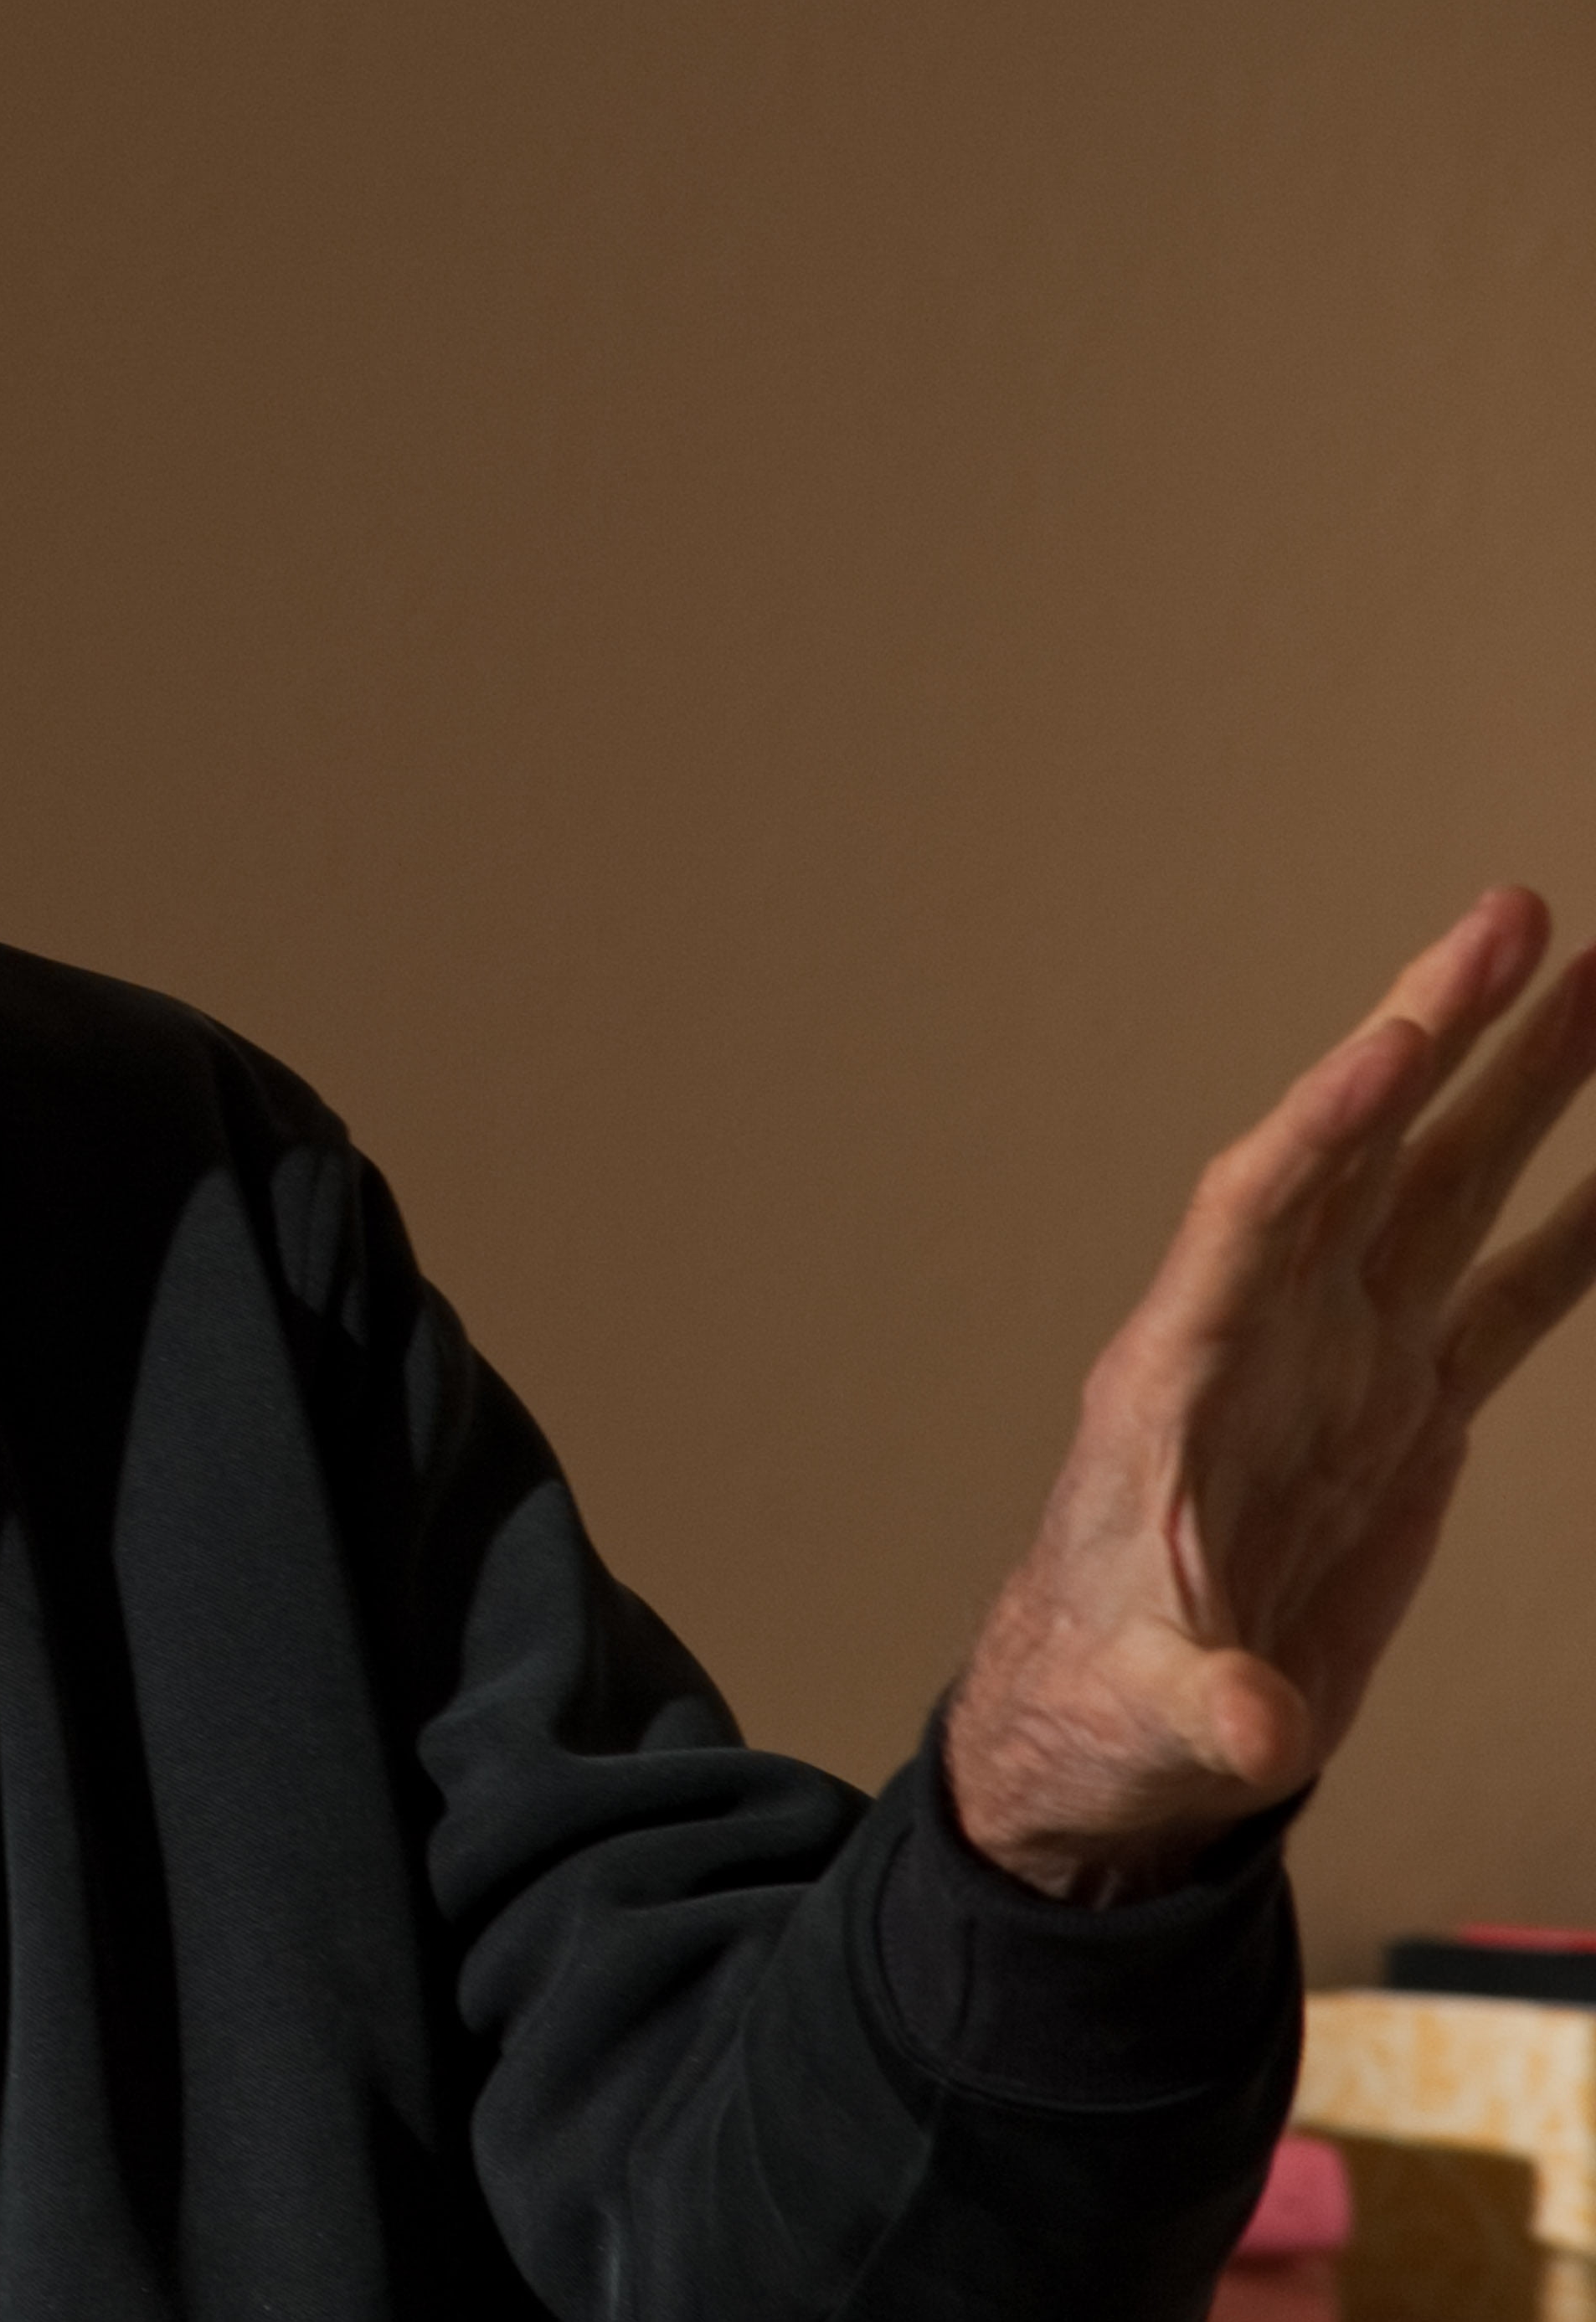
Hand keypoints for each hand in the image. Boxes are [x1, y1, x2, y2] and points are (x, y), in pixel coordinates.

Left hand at [947, 890, 1595, 1902]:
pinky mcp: (1404, 1415)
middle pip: (1360, 1152)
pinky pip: (1504, 1294)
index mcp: (1182, 1377)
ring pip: (1444, 1191)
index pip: (1255, 1211)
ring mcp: (1341, 1365)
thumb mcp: (1151, 1718)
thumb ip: (1206, 1711)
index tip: (1402, 1036)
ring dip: (1518, 1087)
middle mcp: (1264, 1339)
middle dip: (1437, 1032)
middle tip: (1517, 913)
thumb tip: (1255, 1730)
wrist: (1120, 1740)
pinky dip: (1572, 1226)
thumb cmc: (1105, 1709)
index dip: (1327, 1123)